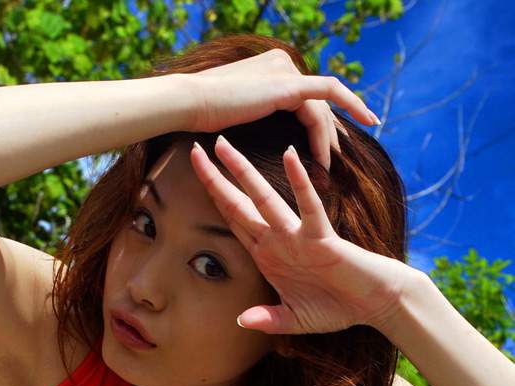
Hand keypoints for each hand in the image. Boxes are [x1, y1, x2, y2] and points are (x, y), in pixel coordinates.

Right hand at [186, 49, 376, 171]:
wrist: (190, 103)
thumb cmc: (204, 116)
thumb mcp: (239, 112)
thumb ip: (261, 113)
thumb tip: (272, 135)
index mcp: (272, 67)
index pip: (305, 96)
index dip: (320, 121)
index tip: (329, 144)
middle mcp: (283, 63)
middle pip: (318, 102)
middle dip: (331, 132)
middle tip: (339, 159)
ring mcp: (287, 70)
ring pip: (322, 107)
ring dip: (329, 138)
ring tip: (329, 167)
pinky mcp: (289, 84)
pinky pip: (328, 95)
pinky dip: (341, 117)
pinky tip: (349, 138)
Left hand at [190, 134, 410, 336]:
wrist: (373, 304)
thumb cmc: (336, 308)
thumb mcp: (294, 320)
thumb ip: (268, 320)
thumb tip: (241, 321)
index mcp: (267, 256)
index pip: (232, 223)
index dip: (212, 202)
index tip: (193, 178)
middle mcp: (278, 241)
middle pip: (238, 206)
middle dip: (215, 180)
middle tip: (194, 149)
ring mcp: (297, 237)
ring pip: (264, 199)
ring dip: (242, 172)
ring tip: (223, 145)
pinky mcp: (322, 237)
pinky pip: (308, 206)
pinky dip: (299, 182)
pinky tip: (289, 155)